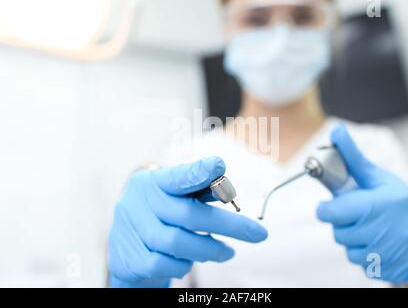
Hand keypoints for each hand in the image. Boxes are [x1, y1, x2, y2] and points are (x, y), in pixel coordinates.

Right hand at [108, 157, 267, 287]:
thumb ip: (201, 190)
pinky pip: (165, 265)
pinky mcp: (128, 258)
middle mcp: (139, 202)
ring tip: (227, 252)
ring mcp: (130, 230)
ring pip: (179, 243)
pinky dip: (184, 265)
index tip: (219, 166)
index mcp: (154, 181)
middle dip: (229, 225)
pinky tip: (190, 261)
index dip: (198, 172)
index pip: (178, 176)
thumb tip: (228, 188)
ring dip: (210, 249)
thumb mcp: (177, 194)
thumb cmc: (161, 210)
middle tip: (258, 234)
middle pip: (189, 215)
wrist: (124, 239)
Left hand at [317, 125, 407, 284]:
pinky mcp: (390, 270)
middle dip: (343, 224)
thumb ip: (352, 158)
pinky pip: (360, 264)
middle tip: (358, 216)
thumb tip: (335, 131)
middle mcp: (387, 230)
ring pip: (347, 249)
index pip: (333, 212)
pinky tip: (378, 245)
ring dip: (353, 240)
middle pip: (338, 232)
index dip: (326, 209)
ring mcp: (390, 253)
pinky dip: (364, 255)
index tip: (328, 207)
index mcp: (382, 203)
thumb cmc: (399, 201)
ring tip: (371, 229)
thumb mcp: (378, 178)